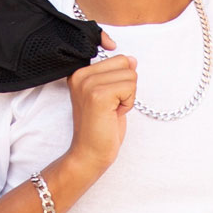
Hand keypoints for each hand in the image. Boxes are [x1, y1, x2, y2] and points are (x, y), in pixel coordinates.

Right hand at [67, 31, 136, 172]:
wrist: (89, 154)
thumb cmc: (100, 128)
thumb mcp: (110, 95)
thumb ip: (117, 75)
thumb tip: (132, 59)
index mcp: (80, 73)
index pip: (118, 58)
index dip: (121, 79)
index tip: (109, 98)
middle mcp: (81, 75)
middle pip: (124, 63)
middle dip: (126, 85)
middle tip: (111, 105)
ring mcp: (88, 84)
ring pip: (130, 75)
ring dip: (128, 96)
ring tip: (111, 110)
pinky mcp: (98, 95)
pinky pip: (130, 87)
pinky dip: (128, 103)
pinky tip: (114, 114)